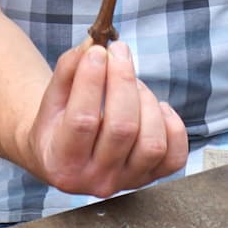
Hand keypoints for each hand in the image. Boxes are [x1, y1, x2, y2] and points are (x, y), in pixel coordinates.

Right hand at [22, 38, 187, 197]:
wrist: (66, 155)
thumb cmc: (59, 122)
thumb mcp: (52, 97)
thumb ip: (68, 70)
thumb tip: (93, 46)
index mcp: (62, 162)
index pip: (82, 121)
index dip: (92, 81)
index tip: (98, 51)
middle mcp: (95, 180)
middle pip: (122, 129)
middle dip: (123, 80)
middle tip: (119, 52)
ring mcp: (127, 181)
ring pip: (151, 142)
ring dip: (146, 100)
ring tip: (132, 84)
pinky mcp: (151, 177)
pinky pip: (175, 154)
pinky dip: (172, 125)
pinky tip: (155, 108)